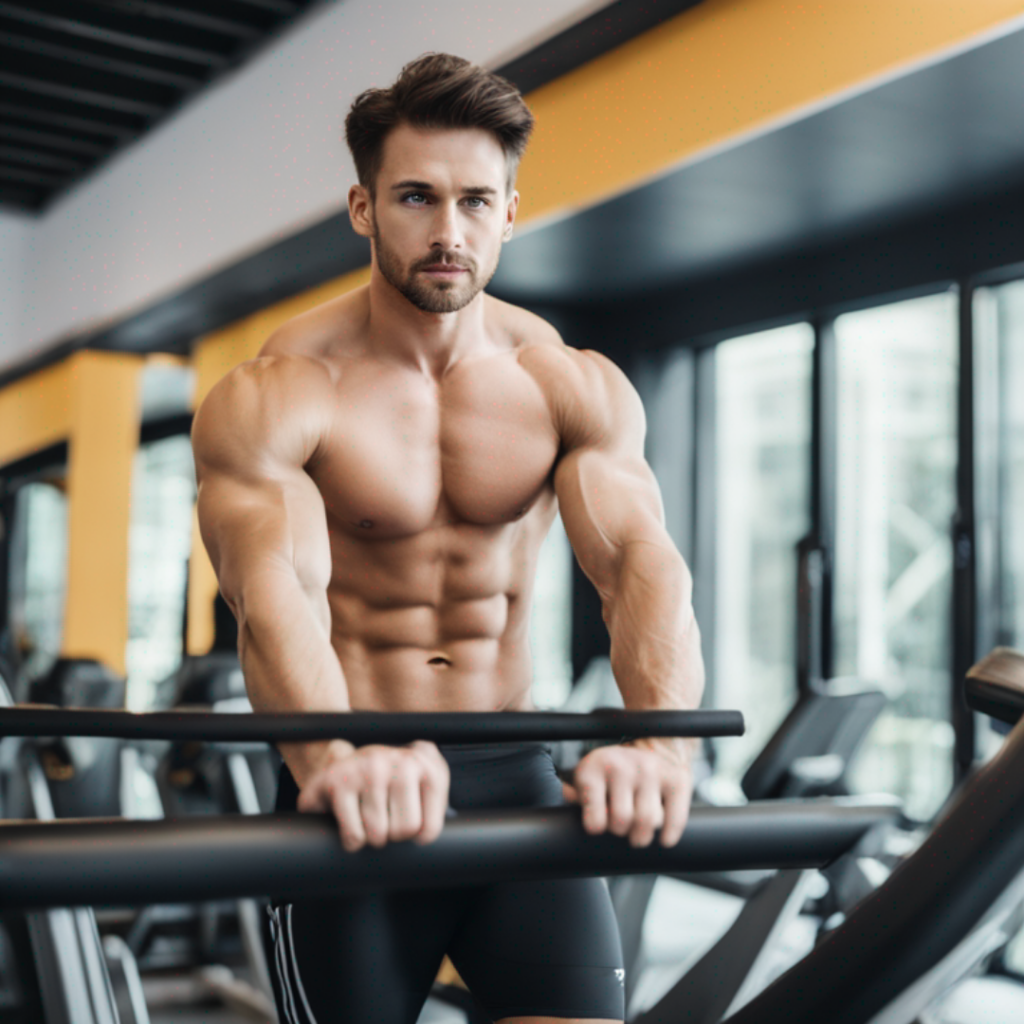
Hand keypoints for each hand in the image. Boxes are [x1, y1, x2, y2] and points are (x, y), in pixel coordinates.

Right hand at [297, 741, 449, 851]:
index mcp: (427, 763)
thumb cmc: (388, 781)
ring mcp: (370, 767)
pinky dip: (352, 839)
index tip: (407, 819)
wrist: (344, 763)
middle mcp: (401, 760)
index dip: (416, 834)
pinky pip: (354, 834)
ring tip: (368, 814)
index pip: (429, 827)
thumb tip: (427, 837)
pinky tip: (352, 818)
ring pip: (378, 833)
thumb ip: (435, 806)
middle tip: (385, 816)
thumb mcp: (422, 785)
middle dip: (392, 834)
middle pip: (405, 829)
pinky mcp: (339, 779)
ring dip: (371, 836)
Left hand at [564, 738, 693, 847]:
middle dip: (620, 832)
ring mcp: (652, 771)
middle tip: (621, 829)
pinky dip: (669, 834)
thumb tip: (566, 805)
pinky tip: (663, 837)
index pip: (594, 813)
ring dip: (642, 836)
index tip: (598, 826)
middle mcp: (625, 766)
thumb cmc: (613, 770)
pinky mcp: (676, 779)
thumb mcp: (588, 775)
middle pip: (622, 820)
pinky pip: (675, 819)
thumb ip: (575, 794)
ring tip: (638, 832)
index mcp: (596, 766)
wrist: (651, 743)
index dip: (595, 826)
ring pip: (648, 822)